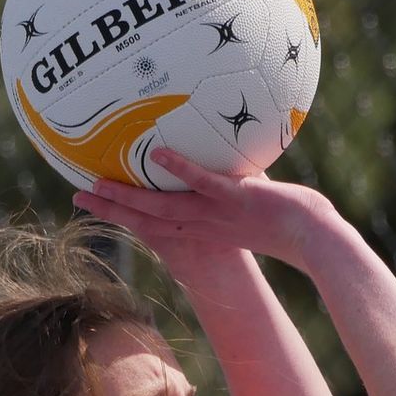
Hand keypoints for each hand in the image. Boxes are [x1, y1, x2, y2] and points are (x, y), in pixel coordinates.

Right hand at [72, 148, 343, 280]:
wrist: (317, 240)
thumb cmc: (294, 222)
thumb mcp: (258, 204)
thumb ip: (240, 185)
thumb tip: (234, 161)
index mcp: (205, 229)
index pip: (156, 225)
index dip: (125, 216)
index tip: (96, 204)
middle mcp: (205, 225)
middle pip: (149, 219)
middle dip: (112, 210)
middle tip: (78, 197)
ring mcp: (219, 213)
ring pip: (166, 206)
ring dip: (131, 196)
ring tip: (98, 183)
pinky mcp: (238, 200)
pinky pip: (206, 183)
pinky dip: (182, 171)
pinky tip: (159, 155)